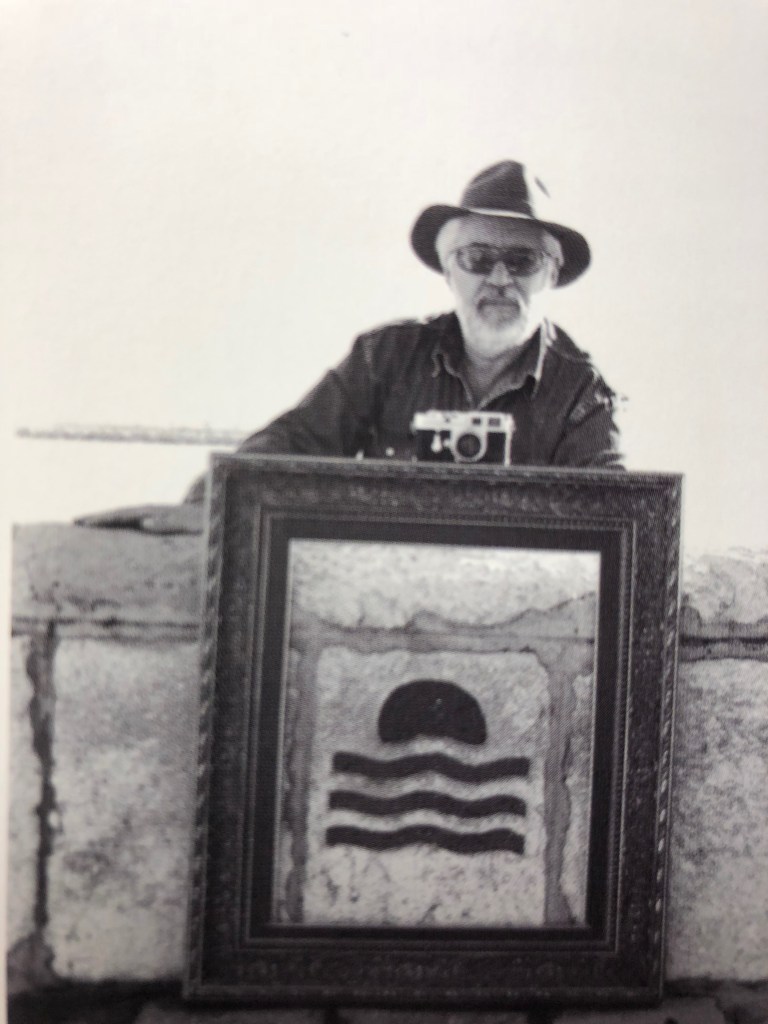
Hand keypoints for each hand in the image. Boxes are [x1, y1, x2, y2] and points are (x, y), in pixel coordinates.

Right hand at [74, 503, 204, 534]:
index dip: (104, 519)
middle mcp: (152, 510)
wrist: (219, 513)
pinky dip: (117, 523)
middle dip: (98, 517)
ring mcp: (154, 513)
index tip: (83, 523)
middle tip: (74, 522)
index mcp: (156, 512)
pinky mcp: (157, 519)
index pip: (124, 515)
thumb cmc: (204, 525)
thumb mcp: (188, 526)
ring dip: (104, 519)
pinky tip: (106, 530)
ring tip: (82, 525)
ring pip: (124, 515)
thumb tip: (144, 523)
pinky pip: (132, 521)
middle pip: (120, 513)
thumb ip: (167, 524)